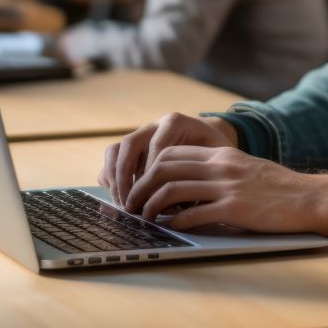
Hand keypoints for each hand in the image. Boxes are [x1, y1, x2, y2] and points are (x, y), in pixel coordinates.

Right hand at [97, 112, 238, 207]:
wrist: (209, 140)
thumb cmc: (214, 151)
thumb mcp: (217, 157)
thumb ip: (202, 174)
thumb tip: (179, 203)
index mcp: (175, 122)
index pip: (158, 145)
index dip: (152, 171)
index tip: (154, 196)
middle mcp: (154, 126)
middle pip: (129, 144)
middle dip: (126, 176)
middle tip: (130, 204)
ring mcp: (140, 136)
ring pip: (115, 150)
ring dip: (114, 178)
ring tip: (123, 203)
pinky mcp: (131, 149)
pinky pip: (112, 159)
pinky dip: (109, 177)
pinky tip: (119, 198)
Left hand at [122, 145, 327, 239]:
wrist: (308, 198)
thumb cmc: (279, 188)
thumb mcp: (246, 168)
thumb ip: (220, 170)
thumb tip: (188, 182)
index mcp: (223, 154)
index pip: (174, 152)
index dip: (150, 168)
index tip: (141, 184)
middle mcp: (222, 166)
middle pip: (165, 167)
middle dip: (142, 186)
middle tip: (133, 203)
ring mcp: (227, 187)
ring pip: (172, 189)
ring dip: (151, 205)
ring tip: (145, 218)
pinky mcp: (234, 209)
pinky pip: (193, 213)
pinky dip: (175, 221)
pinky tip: (171, 227)